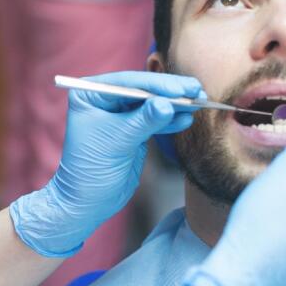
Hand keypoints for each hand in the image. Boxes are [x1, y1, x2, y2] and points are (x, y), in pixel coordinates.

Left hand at [11, 71, 204, 256]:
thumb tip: (167, 104)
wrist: (88, 202)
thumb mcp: (117, 142)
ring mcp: (120, 114)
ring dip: (175, 105)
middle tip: (196, 91)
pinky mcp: (133, 130)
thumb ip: (143, 121)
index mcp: (90, 94)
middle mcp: (105, 100)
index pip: (128, 83)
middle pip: (143, 90)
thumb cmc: (90, 170)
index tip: (181, 89)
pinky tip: (186, 119)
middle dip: (170, 92)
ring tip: (198, 103)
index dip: (157, 85)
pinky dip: (170, 120)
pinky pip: (155, 120)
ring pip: (152, 104)